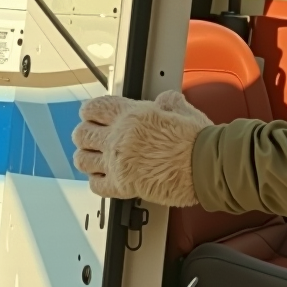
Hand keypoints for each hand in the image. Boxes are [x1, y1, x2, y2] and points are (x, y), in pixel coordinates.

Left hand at [71, 91, 206, 204]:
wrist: (204, 167)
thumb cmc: (196, 141)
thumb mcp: (182, 110)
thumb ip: (167, 103)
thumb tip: (166, 100)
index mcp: (131, 115)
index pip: (94, 108)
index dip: (90, 111)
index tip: (91, 115)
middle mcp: (119, 138)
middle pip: (82, 134)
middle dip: (85, 134)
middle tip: (93, 137)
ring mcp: (118, 163)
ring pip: (82, 160)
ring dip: (87, 158)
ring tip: (95, 158)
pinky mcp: (123, 186)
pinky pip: (96, 185)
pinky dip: (97, 182)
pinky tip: (105, 178)